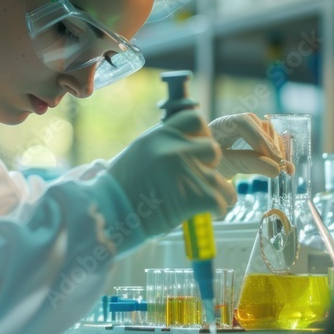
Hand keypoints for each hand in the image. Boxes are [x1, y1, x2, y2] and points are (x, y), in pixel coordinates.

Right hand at [107, 109, 236, 237]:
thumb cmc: (123, 187)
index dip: (202, 135)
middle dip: (210, 166)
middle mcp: (175, 148)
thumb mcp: (140, 152)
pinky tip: (206, 213)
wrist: (111, 213)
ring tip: (207, 202)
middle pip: (213, 149)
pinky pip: (221, 202)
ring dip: (217, 192)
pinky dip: (217, 210)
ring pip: (221, 179)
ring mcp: (187, 171)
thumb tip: (189, 145)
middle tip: (198, 179)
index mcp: (161, 135)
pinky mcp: (195, 196)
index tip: (197, 150)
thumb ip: (164, 144)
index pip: (196, 119)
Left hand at [208, 113, 290, 178]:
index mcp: (220, 125)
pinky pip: (270, 142)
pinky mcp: (253, 141)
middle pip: (258, 124)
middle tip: (281, 164)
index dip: (258, 137)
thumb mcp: (224, 167)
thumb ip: (247, 164)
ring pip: (267, 132)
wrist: (202, 175)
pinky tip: (285, 167)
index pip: (242, 122)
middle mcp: (234, 124)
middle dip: (271, 144)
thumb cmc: (207, 168)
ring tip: (285, 167)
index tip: (271, 157)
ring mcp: (244, 131)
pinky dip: (278, 154)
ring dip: (278, 148)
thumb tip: (276, 168)